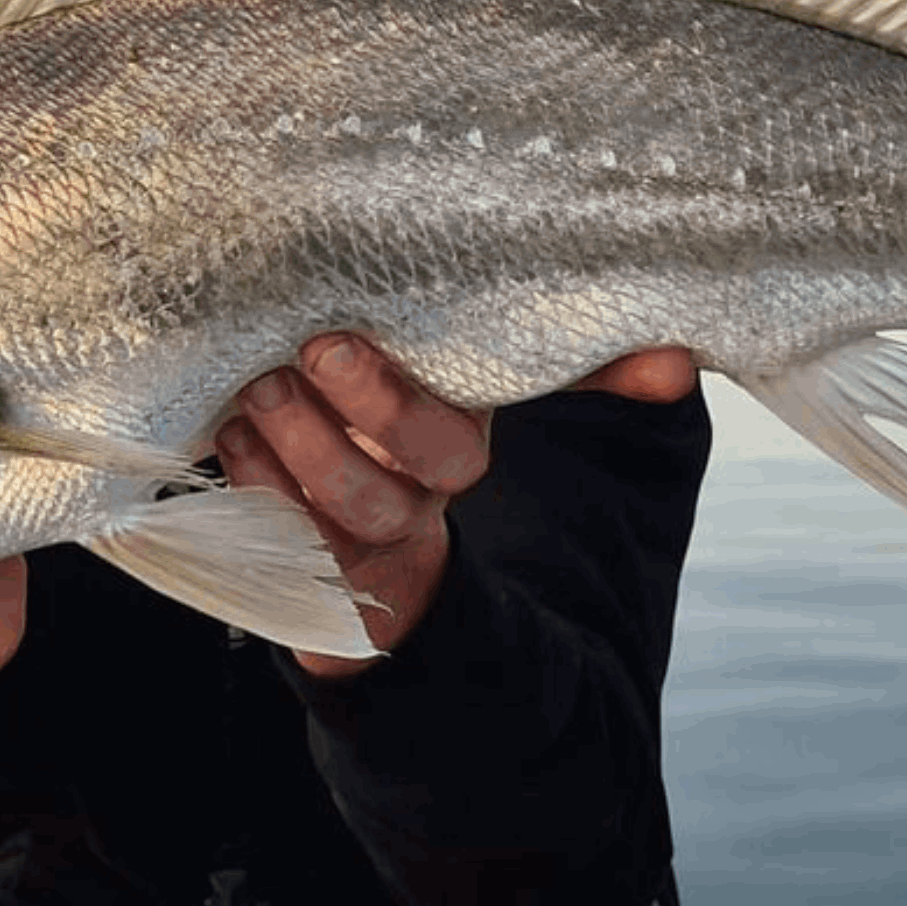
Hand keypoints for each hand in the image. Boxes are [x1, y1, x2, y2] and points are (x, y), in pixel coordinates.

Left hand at [214, 337, 698, 677]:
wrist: (379, 563)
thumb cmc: (419, 426)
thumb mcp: (488, 386)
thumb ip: (581, 367)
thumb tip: (678, 365)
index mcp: (457, 450)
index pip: (448, 438)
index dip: (394, 401)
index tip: (337, 338)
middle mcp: (412, 500)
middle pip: (393, 482)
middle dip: (346, 421)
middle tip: (302, 353)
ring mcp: (356, 540)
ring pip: (334, 515)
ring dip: (291, 451)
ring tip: (255, 389)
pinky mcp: (304, 567)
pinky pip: (276, 537)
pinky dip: (251, 483)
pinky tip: (228, 432)